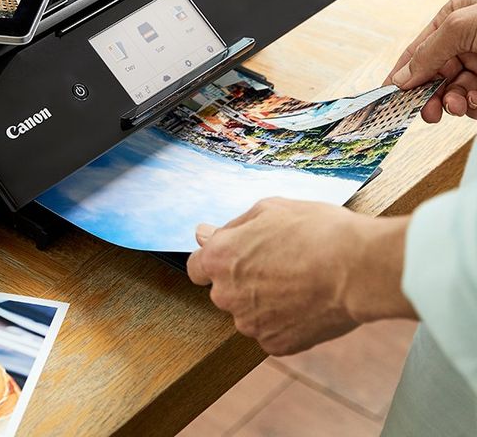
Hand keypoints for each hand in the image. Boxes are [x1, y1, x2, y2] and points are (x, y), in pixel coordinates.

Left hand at [186, 198, 415, 355]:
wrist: (359, 268)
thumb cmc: (316, 231)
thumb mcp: (269, 209)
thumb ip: (231, 226)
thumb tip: (204, 233)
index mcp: (219, 258)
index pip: (196, 267)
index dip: (214, 260)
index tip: (233, 257)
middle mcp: (227, 294)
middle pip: (224, 290)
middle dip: (242, 279)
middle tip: (279, 263)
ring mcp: (251, 323)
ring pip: (248, 312)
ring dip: (263, 301)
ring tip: (299, 281)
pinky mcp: (276, 345)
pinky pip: (272, 331)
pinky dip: (284, 321)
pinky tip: (307, 302)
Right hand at [387, 0, 476, 121]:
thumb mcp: (462, 26)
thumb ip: (428, 51)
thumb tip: (402, 76)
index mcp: (455, 19)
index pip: (418, 50)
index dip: (402, 72)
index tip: (388, 96)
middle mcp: (467, 42)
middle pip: (434, 75)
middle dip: (429, 94)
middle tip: (426, 111)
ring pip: (454, 92)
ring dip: (453, 102)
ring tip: (458, 105)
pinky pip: (476, 102)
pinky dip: (474, 106)